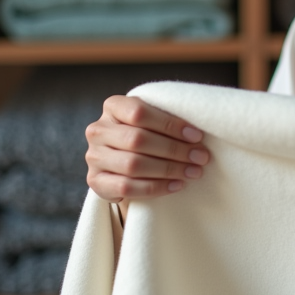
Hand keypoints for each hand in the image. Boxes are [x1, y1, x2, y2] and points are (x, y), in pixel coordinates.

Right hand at [85, 95, 210, 204]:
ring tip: (193, 172)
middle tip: (200, 157)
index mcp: (113, 107)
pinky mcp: (95, 181)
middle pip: (138, 140)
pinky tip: (177, 185)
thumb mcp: (151, 121)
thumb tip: (197, 136)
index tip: (196, 136)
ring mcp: (93, 156)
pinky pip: (127, 187)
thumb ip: (166, 121)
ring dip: (168, 169)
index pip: (140, 112)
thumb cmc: (144, 135)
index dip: (170, 124)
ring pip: (133, 165)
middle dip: (174, 150)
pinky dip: (156, 187)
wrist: (120, 162)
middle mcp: (98, 130)